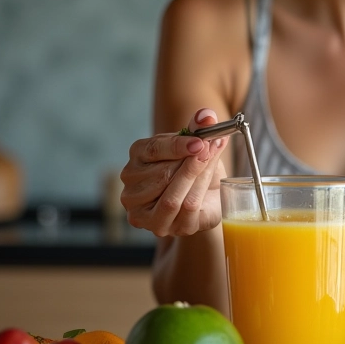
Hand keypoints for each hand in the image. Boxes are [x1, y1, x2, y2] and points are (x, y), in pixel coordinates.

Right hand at [120, 108, 229, 236]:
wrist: (207, 197)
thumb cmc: (196, 167)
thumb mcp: (198, 144)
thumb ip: (200, 129)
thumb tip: (206, 116)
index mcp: (137, 157)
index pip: (152, 150)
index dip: (178, 145)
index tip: (201, 141)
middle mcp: (131, 187)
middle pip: (163, 174)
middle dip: (192, 162)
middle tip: (213, 150)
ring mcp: (142, 211)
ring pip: (172, 196)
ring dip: (197, 178)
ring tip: (212, 164)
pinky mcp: (160, 227)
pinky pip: (184, 210)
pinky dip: (200, 194)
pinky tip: (210, 185)